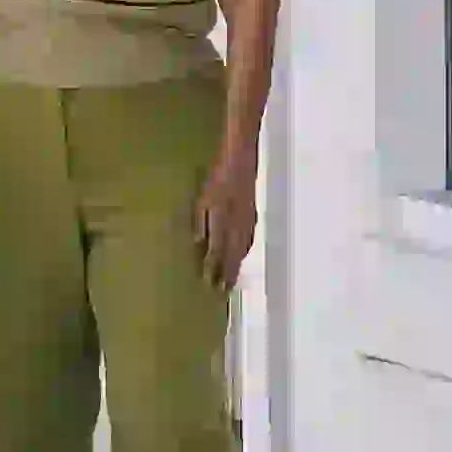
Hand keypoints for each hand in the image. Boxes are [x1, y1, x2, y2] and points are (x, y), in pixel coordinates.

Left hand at [190, 156, 258, 282]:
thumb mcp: (201, 198)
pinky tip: (241, 254)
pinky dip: (244, 252)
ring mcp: (247, 221)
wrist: (240, 160)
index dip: (213, 270)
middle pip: (233, 256)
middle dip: (227, 275)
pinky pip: (249, 240)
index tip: (209, 285)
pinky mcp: (252, 215)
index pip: (218, 253)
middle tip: (224, 291)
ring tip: (231, 279)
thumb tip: (198, 243)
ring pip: (242, 250)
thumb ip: (201, 221)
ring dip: (236, 266)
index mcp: (223, 223)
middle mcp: (237, 227)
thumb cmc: (217, 176)